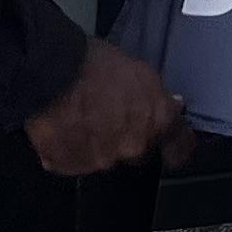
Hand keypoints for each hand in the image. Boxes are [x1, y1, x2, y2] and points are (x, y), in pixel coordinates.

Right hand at [22, 35, 194, 175]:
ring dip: (99, 145)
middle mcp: (133, 146)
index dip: (176, 148)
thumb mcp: (140, 72)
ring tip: (83, 118)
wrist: (51, 73)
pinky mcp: (70, 167)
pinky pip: (75, 163)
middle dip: (129, 140)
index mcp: (156, 120)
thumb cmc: (94, 64)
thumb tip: (172, 106)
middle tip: (111, 117)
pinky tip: (66, 128)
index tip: (173, 148)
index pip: (180, 148)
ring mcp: (101, 160)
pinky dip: (72, 150)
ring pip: (106, 158)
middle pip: (139, 153)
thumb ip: (158, 97)